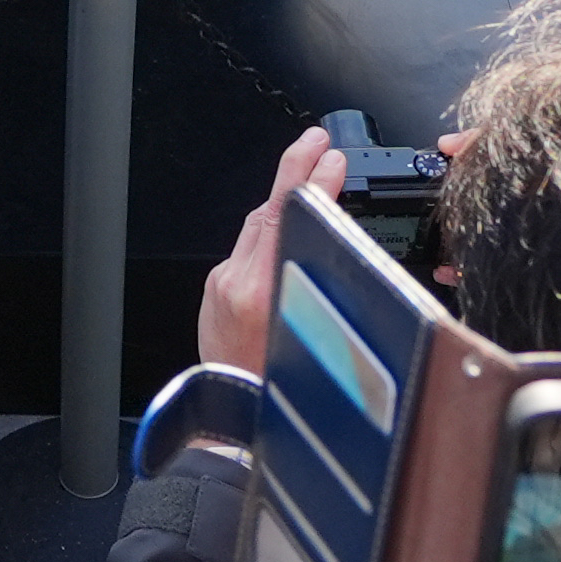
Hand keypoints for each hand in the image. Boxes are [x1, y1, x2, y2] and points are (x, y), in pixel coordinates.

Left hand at [198, 122, 353, 379]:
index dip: (311, 181)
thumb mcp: (319, 343)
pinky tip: (286, 229)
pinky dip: (268, 234)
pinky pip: (245, 251)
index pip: (289, 219)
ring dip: (283, 202)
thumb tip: (345, 250)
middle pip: (268, 212)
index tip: (330, 157)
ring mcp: (222, 285)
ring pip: (256, 227)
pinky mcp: (215, 291)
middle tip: (319, 143)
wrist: (232, 419)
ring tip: (309, 170)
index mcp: (263, 293)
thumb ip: (329, 292)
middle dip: (296, 172)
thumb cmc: (281, 393)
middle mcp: (236, 283)